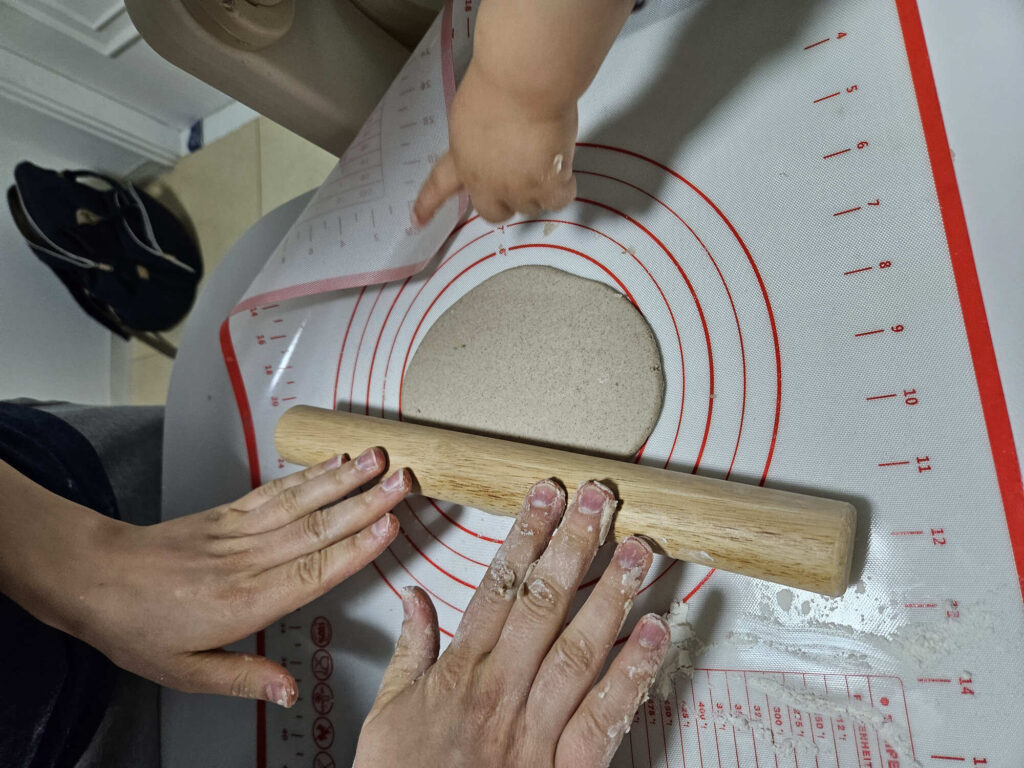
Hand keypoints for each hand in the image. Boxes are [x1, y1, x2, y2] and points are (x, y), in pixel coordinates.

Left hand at [0, 448, 408, 706]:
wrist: (92, 578)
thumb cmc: (136, 627)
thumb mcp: (185, 672)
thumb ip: (243, 678)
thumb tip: (289, 692)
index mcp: (243, 602)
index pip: (312, 571)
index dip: (355, 548)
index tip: (390, 526)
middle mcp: (247, 560)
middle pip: (317, 528)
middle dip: (366, 503)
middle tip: (404, 482)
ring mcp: (238, 531)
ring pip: (301, 502)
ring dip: (345, 479)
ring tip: (379, 460)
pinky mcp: (228, 513)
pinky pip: (274, 491)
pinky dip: (308, 474)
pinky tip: (334, 462)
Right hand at [353, 479, 669, 767]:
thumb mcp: (387, 716)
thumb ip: (409, 651)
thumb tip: (414, 597)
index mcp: (459, 674)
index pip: (497, 588)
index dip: (525, 536)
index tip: (546, 495)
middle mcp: (499, 693)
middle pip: (542, 606)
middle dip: (572, 547)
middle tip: (599, 500)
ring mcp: (534, 732)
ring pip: (576, 651)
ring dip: (610, 596)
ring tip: (635, 550)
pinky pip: (602, 717)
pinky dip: (631, 674)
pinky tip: (655, 634)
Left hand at [413, 62, 577, 224]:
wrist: (524, 82)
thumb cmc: (496, 84)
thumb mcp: (470, 115)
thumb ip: (478, 140)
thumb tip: (500, 146)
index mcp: (461, 159)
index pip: (438, 187)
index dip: (428, 205)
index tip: (417, 220)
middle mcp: (485, 181)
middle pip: (494, 212)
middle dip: (506, 201)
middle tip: (522, 179)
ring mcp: (517, 188)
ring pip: (531, 206)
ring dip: (539, 188)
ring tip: (546, 156)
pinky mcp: (546, 187)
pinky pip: (559, 199)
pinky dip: (563, 185)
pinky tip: (562, 165)